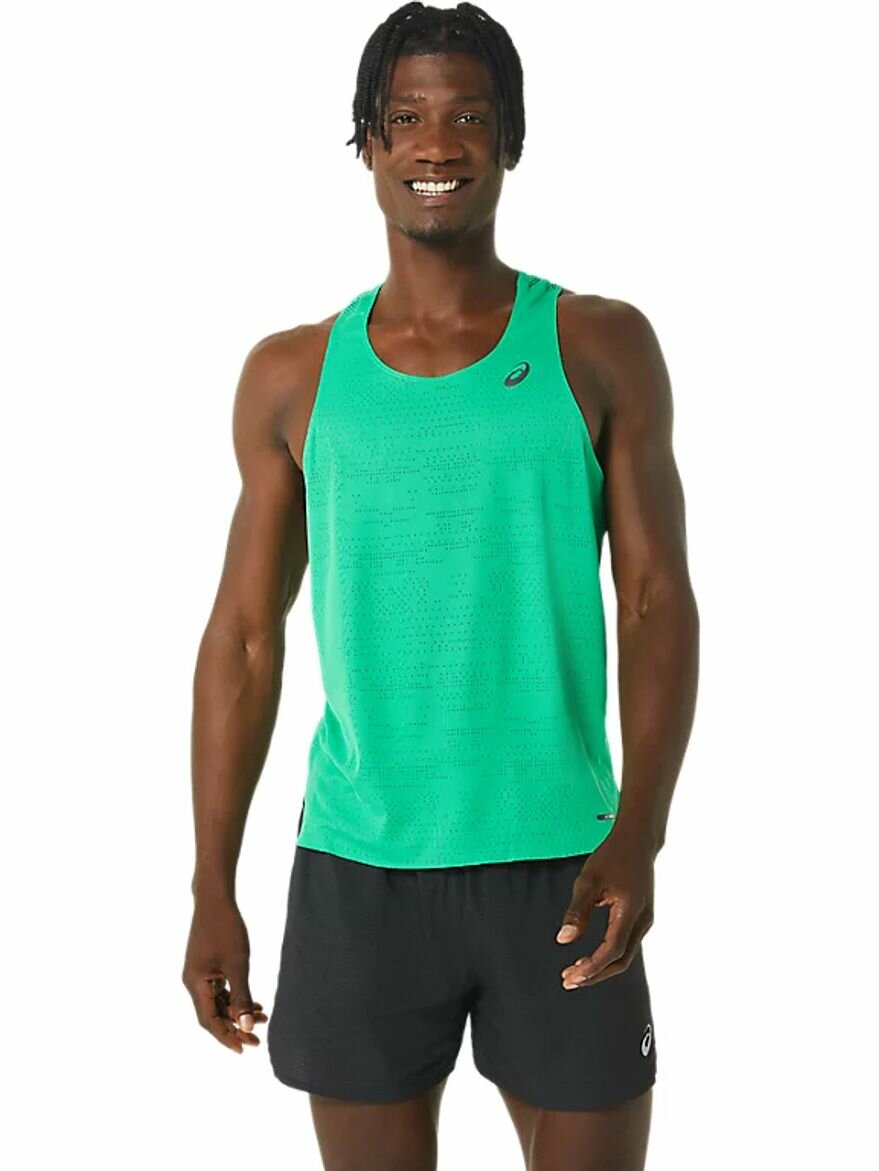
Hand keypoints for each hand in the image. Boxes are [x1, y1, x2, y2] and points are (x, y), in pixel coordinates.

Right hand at [182, 895, 267, 1052]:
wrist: (215, 898)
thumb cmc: (226, 928)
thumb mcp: (238, 964)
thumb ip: (242, 996)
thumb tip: (248, 1026)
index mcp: (195, 984)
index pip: (210, 1021)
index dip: (227, 1037)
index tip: (245, 1049)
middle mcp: (192, 982)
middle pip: (212, 1014)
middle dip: (234, 1027)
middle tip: (257, 1039)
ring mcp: (198, 973)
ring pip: (217, 1002)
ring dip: (236, 1011)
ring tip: (262, 1016)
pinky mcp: (204, 965)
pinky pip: (218, 989)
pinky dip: (234, 997)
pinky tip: (253, 1000)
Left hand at [556, 827, 654, 987]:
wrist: (638, 841)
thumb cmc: (612, 856)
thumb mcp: (588, 880)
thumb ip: (577, 912)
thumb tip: (564, 940)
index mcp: (631, 911)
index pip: (612, 950)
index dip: (592, 967)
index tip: (571, 975)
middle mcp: (643, 920)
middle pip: (621, 960)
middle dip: (595, 974)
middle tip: (569, 980)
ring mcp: (645, 920)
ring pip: (625, 955)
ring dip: (601, 967)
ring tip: (575, 972)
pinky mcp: (642, 917)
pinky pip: (627, 945)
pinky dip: (609, 956)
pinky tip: (590, 957)